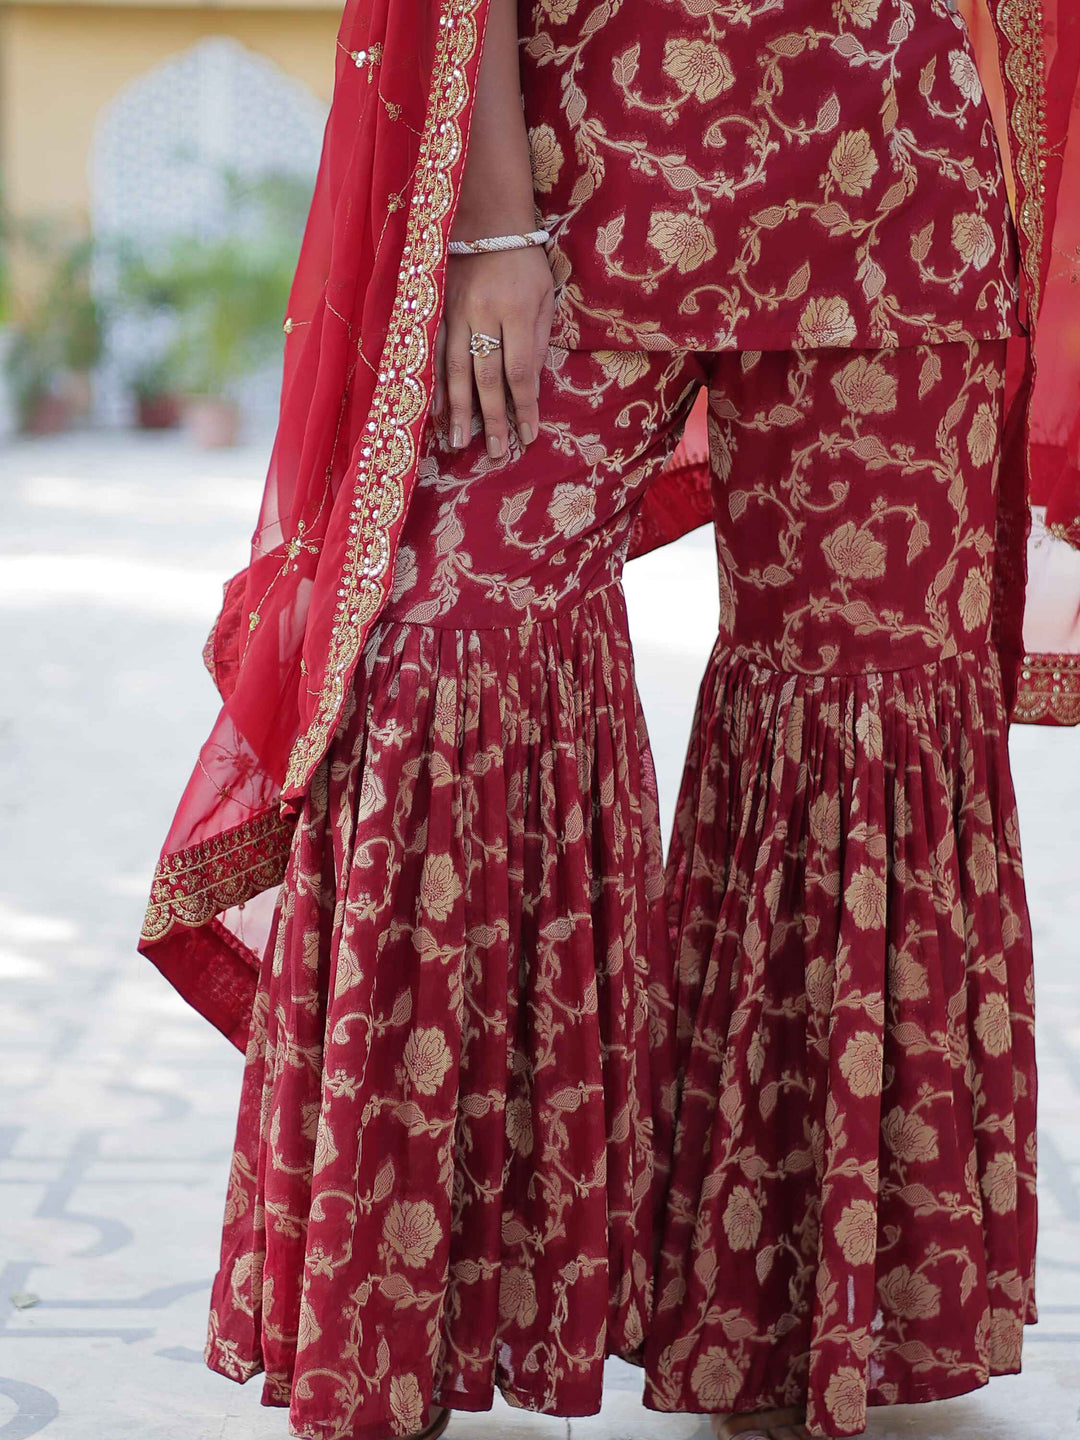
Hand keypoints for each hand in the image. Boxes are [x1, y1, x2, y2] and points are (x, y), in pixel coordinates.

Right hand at [433, 243, 554, 457]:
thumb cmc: (523, 260)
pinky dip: (434, 384)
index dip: (523, 408)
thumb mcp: (544, 296)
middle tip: (493, 452)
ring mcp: (455, 312)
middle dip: (490, 418)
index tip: (528, 436)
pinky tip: (434, 408)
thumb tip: (530, 390)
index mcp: (517, 310)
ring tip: (457, 442)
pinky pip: (434, 353)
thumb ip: (537, 342)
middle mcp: (483, 313)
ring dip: (456, 409)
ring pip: (454, 369)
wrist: (486, 218)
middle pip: (486, 377)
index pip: (520, 372)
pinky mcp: (437, 310)